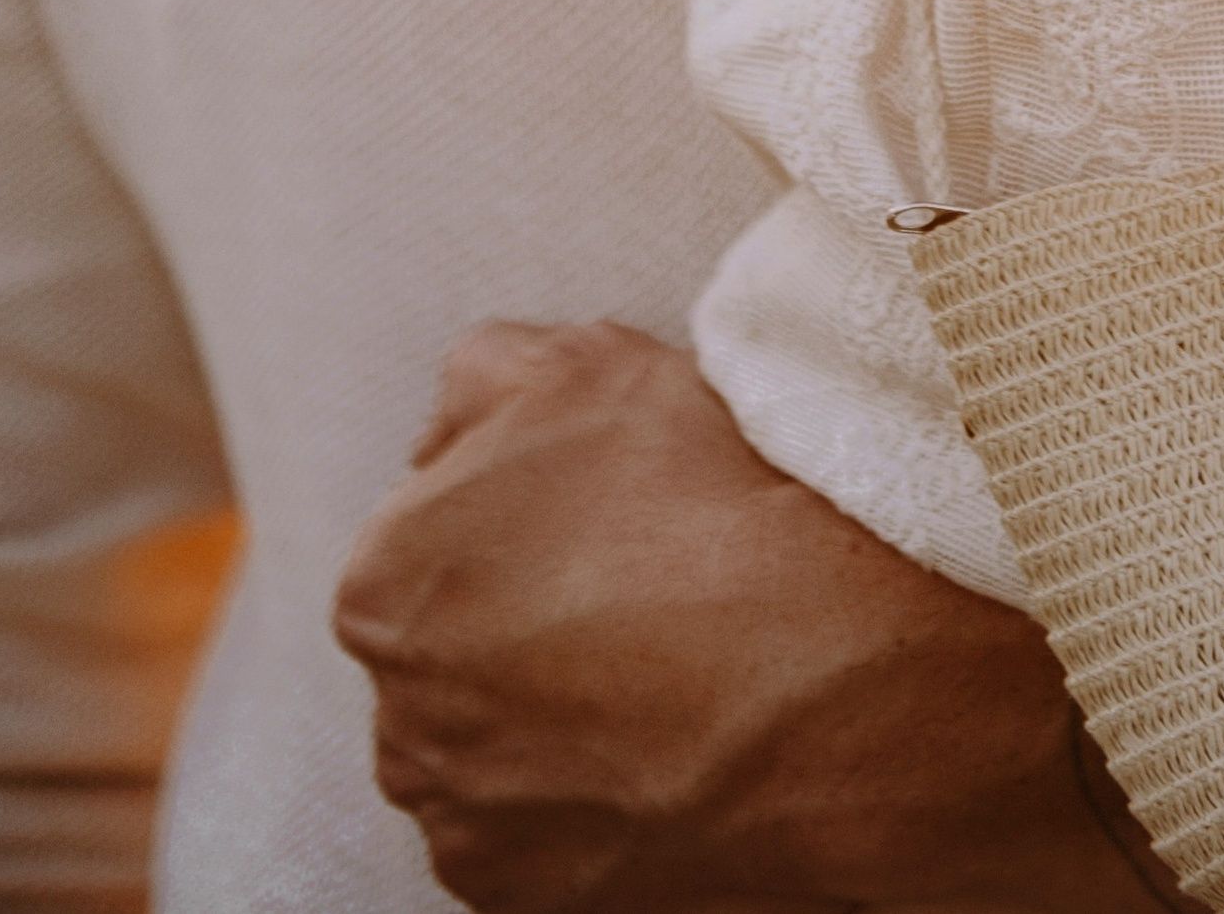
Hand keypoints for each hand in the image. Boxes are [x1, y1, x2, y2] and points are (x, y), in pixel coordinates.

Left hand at [331, 321, 1183, 911]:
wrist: (837, 677)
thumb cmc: (715, 514)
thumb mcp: (588, 363)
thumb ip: (483, 379)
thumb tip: (467, 424)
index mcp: (386, 585)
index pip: (439, 526)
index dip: (536, 501)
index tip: (614, 503)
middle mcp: (403, 723)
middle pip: (466, 641)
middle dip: (537, 611)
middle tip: (651, 574)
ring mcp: (474, 826)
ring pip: (508, 742)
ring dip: (569, 708)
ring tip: (682, 657)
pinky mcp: (545, 902)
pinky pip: (561, 825)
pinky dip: (607, 788)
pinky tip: (684, 733)